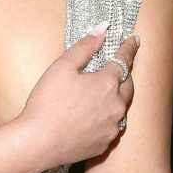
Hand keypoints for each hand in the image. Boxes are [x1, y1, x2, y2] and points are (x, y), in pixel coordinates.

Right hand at [20, 26, 139, 168]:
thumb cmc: (47, 102)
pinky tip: (95, 117)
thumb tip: (103, 29)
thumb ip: (85, 46)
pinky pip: (112, 127)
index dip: (129, 48)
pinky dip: (108, 118)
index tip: (134, 40)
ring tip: (106, 94)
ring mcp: (112, 127)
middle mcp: (116, 105)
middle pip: (128, 85)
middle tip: (119, 68)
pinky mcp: (105, 144)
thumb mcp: (63, 66)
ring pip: (122, 108)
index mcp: (107, 83)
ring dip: (117, 98)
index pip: (124, 60)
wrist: (38, 142)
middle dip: (126, 74)